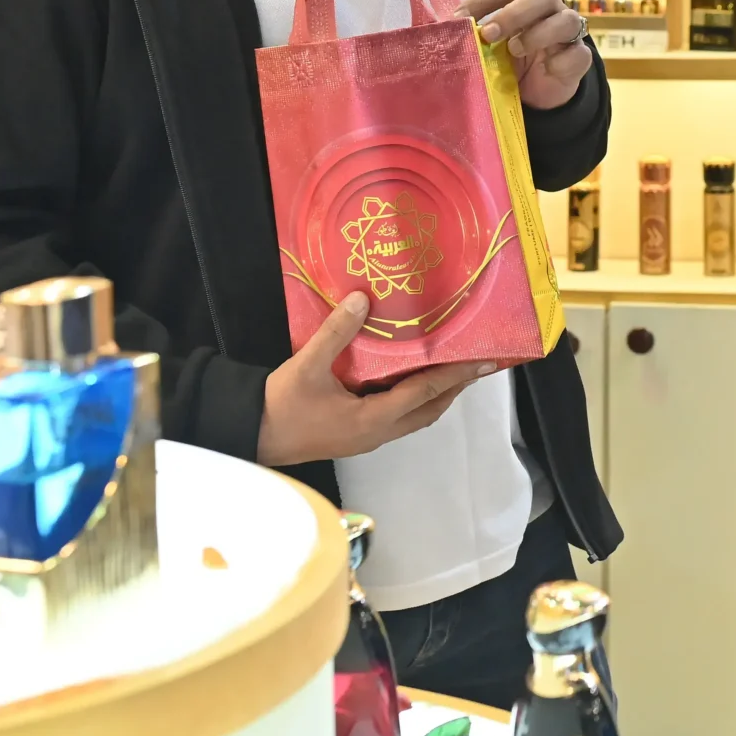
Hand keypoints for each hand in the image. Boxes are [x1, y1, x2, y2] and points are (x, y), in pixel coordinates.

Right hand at [257, 291, 490, 466]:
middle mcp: (377, 433)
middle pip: (430, 411)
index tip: (484, 362)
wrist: (251, 436)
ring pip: (415, 417)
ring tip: (452, 368)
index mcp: (373, 419)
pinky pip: (398, 416)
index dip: (457, 375)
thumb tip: (364, 297)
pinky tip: (410, 378)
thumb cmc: (281, 406)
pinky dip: (414, 399)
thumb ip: (337, 331)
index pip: (427, 393)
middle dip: (454, 388)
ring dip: (436, 395)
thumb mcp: (308, 365)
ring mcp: (367, 437)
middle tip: (476, 363)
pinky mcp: (355, 435)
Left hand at [460, 0, 593, 110]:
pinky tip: (546, 68)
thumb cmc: (510, 63)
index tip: (457, 19)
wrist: (536, 96)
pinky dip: (560, 60)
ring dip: (538, 34)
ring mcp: (568, 33)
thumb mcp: (487, 48)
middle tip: (488, 33)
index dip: (481, 0)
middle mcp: (549, 10)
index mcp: (522, 0)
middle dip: (512, 13)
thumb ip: (467, 37)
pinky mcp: (579, 58)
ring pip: (566, 20)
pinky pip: (577, 53)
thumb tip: (435, 32)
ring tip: (515, 51)